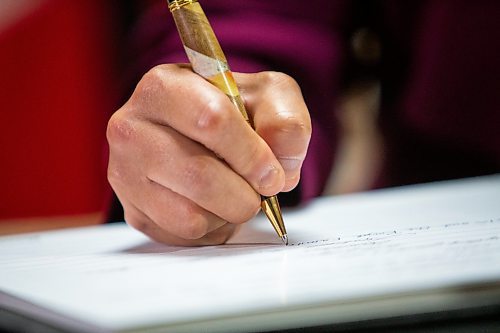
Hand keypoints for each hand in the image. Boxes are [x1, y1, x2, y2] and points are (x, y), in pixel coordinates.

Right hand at [107, 64, 310, 244]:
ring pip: (190, 215)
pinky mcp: (133, 210)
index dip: (251, 154)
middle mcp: (131, 128)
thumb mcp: (268, 97)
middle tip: (259, 190)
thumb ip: (286, 121)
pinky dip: (211, 228)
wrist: (199, 134)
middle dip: (245, 193)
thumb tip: (281, 166)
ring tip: (232, 192)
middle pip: (200, 176)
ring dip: (229, 213)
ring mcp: (125, 173)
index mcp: (164, 87)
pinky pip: (183, 235)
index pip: (211, 120)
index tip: (271, 172)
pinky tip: (213, 205)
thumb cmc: (232, 112)